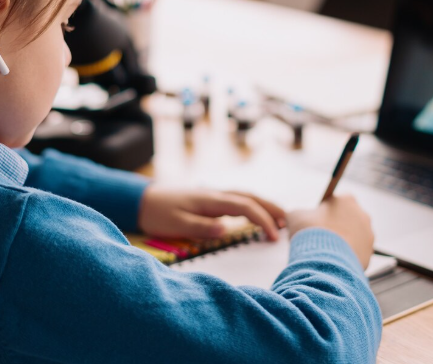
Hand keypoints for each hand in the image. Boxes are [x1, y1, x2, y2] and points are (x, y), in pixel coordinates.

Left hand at [138, 186, 286, 240]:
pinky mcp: (211, 200)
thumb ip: (201, 227)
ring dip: (265, 205)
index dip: (262, 220)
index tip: (273, 237)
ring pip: (247, 196)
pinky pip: (239, 199)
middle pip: (251, 197)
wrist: (143, 200)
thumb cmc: (158, 213)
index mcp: (211, 200)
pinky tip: (258, 213)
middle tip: (289, 223)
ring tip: (281, 218)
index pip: (245, 207)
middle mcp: (216, 194)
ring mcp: (214, 195)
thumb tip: (225, 230)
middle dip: (272, 208)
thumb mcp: (177, 224)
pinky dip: (253, 205)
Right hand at [287, 194, 373, 268]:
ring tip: (326, 252)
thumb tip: (295, 217)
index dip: (323, 213)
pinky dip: (346, 257)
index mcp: (347, 200)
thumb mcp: (295, 216)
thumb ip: (299, 214)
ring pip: (353, 238)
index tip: (315, 222)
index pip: (335, 203)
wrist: (322, 259)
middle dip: (335, 228)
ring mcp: (368, 235)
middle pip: (346, 220)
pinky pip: (355, 254)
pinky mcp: (369, 253)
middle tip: (320, 237)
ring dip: (342, 243)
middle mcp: (362, 215)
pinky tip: (333, 261)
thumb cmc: (310, 233)